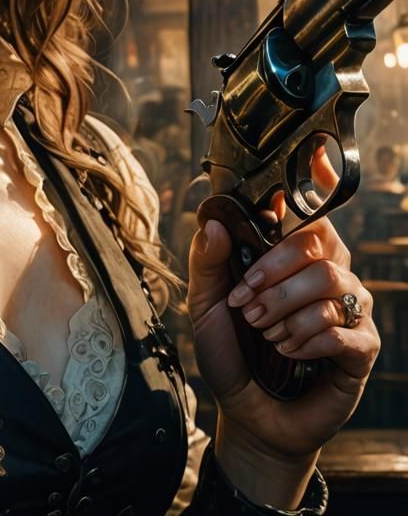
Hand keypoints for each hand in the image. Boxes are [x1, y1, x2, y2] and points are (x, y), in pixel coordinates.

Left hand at [186, 146, 379, 503]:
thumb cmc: (229, 350)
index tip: (315, 153)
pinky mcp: (360, 349)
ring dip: (285, 308)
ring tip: (263, 332)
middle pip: (321, 240)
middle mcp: (324, 273)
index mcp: (287, 256)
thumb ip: (208, 261)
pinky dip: (307, 340)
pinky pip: (344, 330)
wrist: (246, 411)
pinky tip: (287, 352)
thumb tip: (212, 219)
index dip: (316, 180)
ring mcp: (346, 309)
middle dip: (275, 268)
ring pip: (330, 282)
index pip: (309, 210)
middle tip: (247, 300)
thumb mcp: (205, 304)